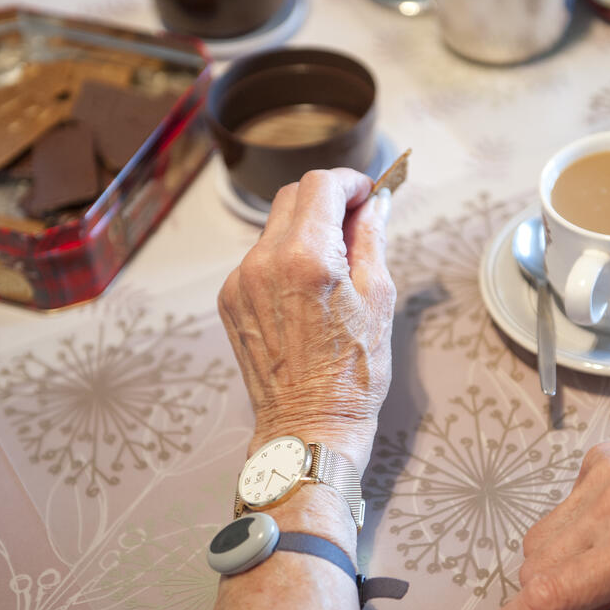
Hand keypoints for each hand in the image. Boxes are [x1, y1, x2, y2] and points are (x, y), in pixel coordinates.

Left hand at [218, 169, 395, 470]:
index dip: (350, 182)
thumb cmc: (352, 373)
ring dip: (305, 231)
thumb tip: (377, 203)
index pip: (321, 185)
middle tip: (356, 223)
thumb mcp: (379, 298)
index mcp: (306, 257)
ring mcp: (240, 281)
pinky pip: (259, 260)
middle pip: (293, 197)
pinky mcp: (230, 301)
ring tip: (334, 266)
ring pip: (274, 228)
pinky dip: (284, 259)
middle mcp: (263, 262)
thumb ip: (373, 238)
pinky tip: (306, 292)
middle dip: (328, 200)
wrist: (309, 426)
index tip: (368, 193)